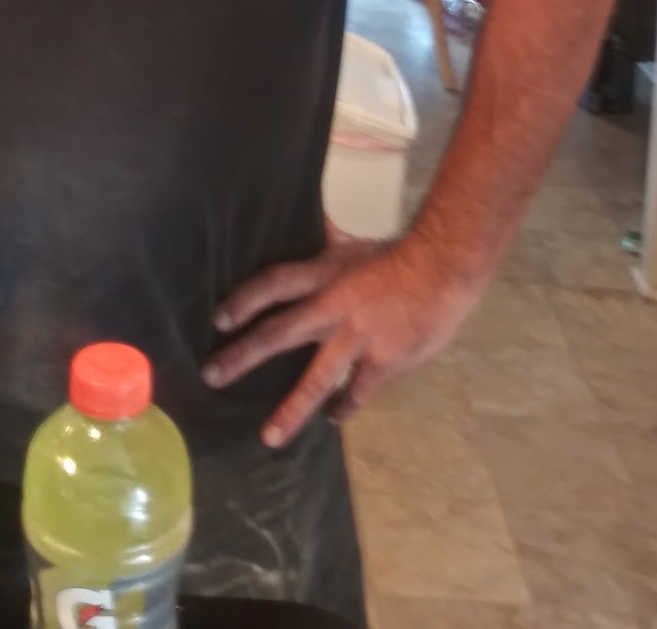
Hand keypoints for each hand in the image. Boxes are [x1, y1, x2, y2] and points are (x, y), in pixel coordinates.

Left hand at [201, 229, 480, 447]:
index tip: (218, 319)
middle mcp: (333, 307)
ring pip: (318, 379)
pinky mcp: (384, 361)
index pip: (274, 284)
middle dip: (244, 356)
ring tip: (270, 435)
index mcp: (323, 274)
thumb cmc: (395, 256)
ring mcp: (358, 338)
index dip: (245, 300)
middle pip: (280, 332)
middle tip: (213, 376)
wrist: (443, 269)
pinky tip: (333, 420)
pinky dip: (344, 408)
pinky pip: (357, 392)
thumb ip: (322, 246)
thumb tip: (302, 221)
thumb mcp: (349, 246)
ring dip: (292, 409)